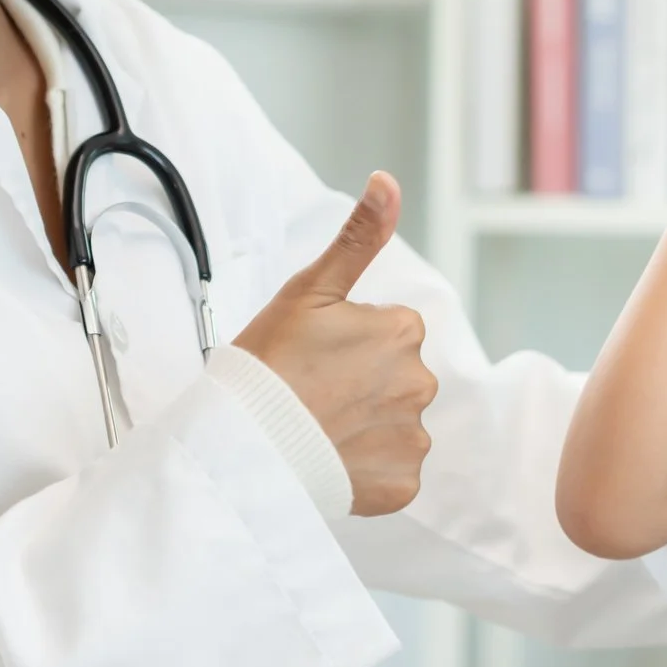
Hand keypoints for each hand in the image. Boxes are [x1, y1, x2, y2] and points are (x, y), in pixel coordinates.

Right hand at [234, 172, 436, 515]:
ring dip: (364, 427)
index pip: (388, 332)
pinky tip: (332, 459)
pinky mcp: (403, 485)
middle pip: (394, 379)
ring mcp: (413, 438)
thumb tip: (387, 182)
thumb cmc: (271, 363)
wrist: (246, 443)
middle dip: (362, 385)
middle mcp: (420, 383)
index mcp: (404, 332)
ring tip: (318, 427)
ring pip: (393, 426)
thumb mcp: (311, 289)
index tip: (315, 355)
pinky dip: (367, 470)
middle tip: (312, 393)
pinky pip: (393, 472)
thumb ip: (358, 237)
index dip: (348, 343)